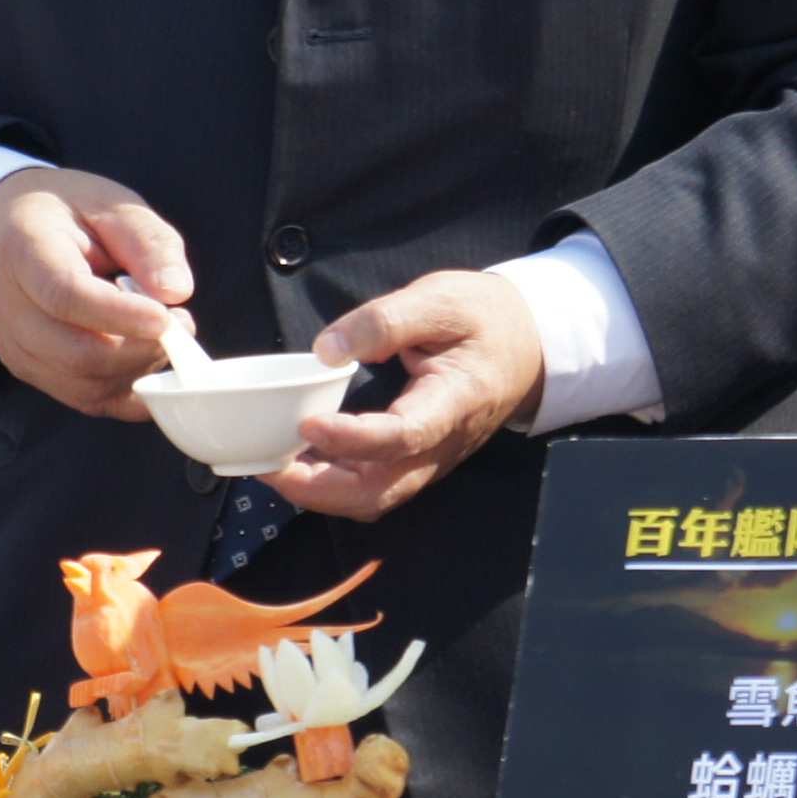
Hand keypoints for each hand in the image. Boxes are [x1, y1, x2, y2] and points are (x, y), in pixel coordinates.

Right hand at [0, 168, 193, 420]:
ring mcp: (17, 347)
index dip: (120, 314)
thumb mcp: (115, 205)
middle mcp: (10, 308)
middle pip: (75, 353)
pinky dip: (128, 389)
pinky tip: (149, 359)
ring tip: (164, 334)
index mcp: (25, 252)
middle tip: (181, 323)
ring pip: (83, 384)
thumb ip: (149, 243)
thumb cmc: (72, 215)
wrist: (13, 231)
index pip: (65, 296)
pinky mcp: (33, 371)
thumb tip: (176, 291)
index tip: (168, 316)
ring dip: (138, 370)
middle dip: (141, 349)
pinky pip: (86, 399)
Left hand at [273, 270, 544, 520]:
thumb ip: (383, 320)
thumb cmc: (486, 318)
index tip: (305, 421)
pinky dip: (330, 483)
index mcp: (456, 401)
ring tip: (273, 462)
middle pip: (381, 492)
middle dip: (318, 489)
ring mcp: (431, 460)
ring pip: (372, 499)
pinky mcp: (418, 461)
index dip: (352, 437)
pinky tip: (300, 456)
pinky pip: (372, 487)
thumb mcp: (441, 298)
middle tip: (267, 465)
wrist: (529, 346)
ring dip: (319, 492)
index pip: (404, 435)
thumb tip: (324, 350)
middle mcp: (444, 444)